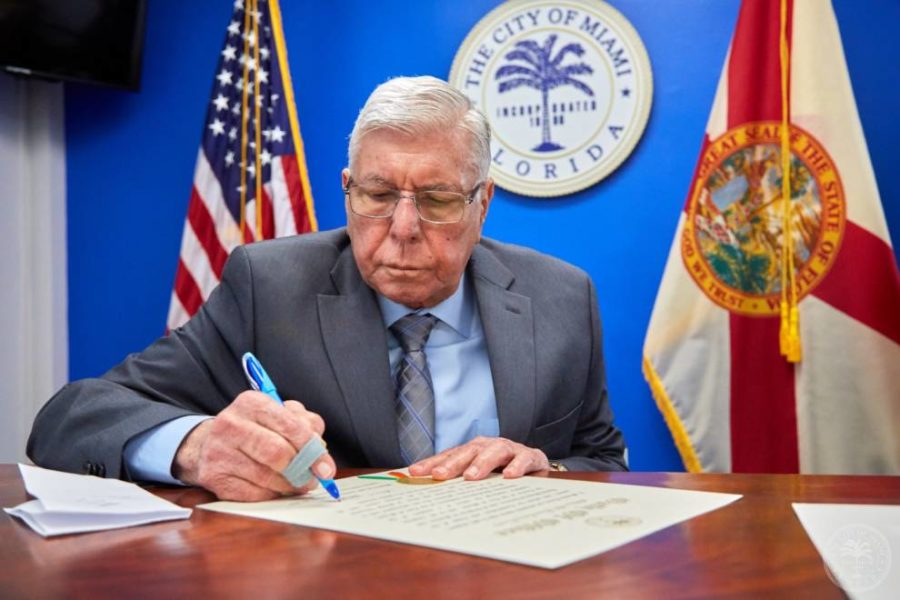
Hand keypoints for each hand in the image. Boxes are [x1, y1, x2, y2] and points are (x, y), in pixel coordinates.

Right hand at [172, 391, 335, 500]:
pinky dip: (270, 494)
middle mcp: (231, 424)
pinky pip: (252, 494)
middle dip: (301, 470)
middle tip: (312, 479)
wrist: (208, 443)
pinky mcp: (213, 477)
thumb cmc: (255, 429)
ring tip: (296, 484)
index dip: (313, 450)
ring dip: (288, 486)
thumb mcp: (279, 415)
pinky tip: (274, 489)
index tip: (326, 468)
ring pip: (266, 477)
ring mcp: (219, 451)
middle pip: (277, 453)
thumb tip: (321, 451)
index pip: (291, 426)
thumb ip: (305, 425)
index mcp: (252, 403)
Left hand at [408, 436, 550, 480]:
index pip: (449, 456)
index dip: (431, 463)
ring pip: (494, 451)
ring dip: (482, 463)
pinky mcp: (530, 456)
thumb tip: (430, 494)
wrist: (536, 465)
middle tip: (439, 475)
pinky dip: (517, 466)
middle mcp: (488, 446)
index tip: (414, 472)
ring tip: (471, 477)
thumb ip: (459, 483)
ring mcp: (510, 449)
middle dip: (452, 463)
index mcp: (473, 451)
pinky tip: (510, 476)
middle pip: (468, 452)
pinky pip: (524, 459)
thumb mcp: (480, 478)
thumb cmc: (502, 473)